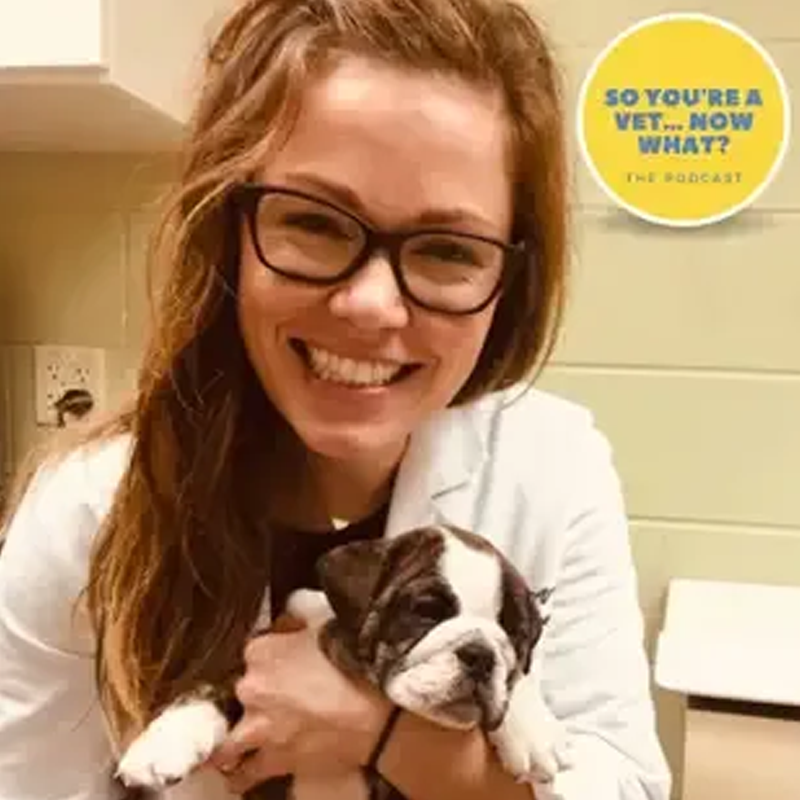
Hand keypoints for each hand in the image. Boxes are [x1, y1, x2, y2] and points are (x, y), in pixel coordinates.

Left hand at [210, 624, 390, 793]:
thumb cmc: (356, 666)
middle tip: (272, 700)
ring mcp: (258, 727)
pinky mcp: (273, 759)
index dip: (265, 660)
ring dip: (233, 741)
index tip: (276, 665)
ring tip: (237, 744)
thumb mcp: (324, 627)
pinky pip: (246, 773)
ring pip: (229, 740)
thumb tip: (289, 625)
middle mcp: (250, 688)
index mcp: (260, 651)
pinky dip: (242, 774)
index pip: (250, 653)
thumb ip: (296, 628)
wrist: (376, 710)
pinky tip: (239, 774)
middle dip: (251, 698)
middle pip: (238, 693)